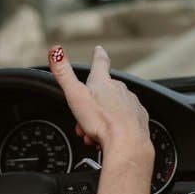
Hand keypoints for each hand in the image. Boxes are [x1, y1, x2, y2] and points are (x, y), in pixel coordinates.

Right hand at [48, 44, 152, 160]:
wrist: (127, 144)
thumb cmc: (102, 122)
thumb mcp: (75, 95)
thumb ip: (63, 73)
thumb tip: (55, 50)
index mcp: (103, 82)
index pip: (100, 63)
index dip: (98, 55)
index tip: (99, 49)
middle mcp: (120, 89)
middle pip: (104, 92)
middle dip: (93, 105)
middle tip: (83, 122)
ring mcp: (131, 103)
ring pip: (113, 108)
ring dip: (102, 119)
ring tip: (94, 134)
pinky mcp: (139, 118)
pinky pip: (126, 120)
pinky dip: (117, 127)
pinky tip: (111, 136)